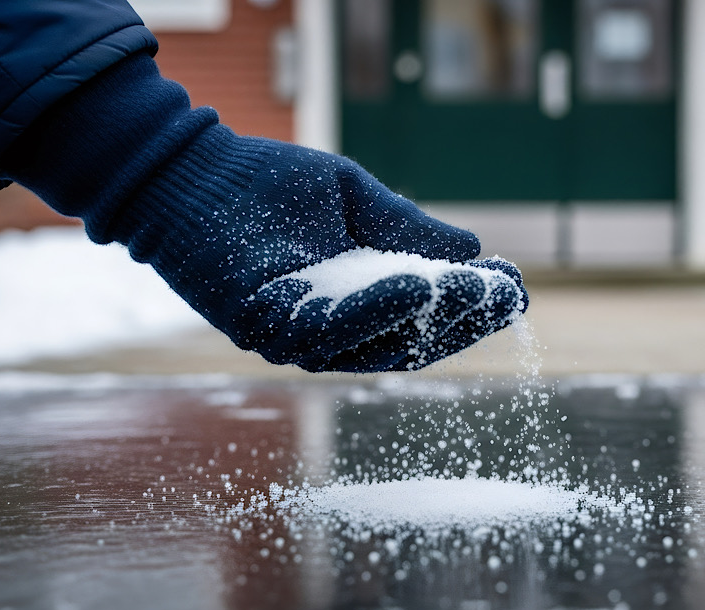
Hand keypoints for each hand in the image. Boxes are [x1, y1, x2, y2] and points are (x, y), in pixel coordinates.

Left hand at [120, 127, 527, 371]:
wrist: (191, 171)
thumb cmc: (269, 183)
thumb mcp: (354, 201)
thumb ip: (405, 229)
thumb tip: (470, 252)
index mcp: (358, 300)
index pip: (424, 317)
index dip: (470, 309)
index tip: (512, 287)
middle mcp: (332, 329)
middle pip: (408, 341)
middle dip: (458, 318)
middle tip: (500, 293)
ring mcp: (297, 334)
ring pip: (371, 343)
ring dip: (423, 316)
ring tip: (465, 288)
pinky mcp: (261, 327)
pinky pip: (324, 332)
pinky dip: (370, 311)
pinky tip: (409, 283)